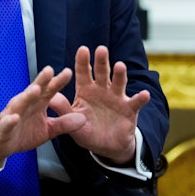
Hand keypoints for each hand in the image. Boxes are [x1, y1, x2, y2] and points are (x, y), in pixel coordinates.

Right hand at [0, 66, 85, 166]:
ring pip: (20, 103)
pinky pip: (6, 123)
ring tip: (35, 90)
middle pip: (34, 91)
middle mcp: (24, 105)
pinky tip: (14, 117)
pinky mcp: (3, 128)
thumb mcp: (48, 130)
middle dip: (41, 81)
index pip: (48, 90)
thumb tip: (83, 119)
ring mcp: (12, 114)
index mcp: (37, 104)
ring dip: (27, 96)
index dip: (58, 82)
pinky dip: (10, 120)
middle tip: (50, 71)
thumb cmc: (23, 132)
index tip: (68, 72)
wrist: (0, 144)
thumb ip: (64, 123)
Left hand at [50, 45, 149, 164]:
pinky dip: (141, 98)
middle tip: (101, 49)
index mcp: (86, 90)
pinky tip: (144, 94)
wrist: (106, 146)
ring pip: (119, 83)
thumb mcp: (73, 120)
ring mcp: (117, 98)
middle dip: (102, 61)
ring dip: (120, 75)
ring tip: (120, 66)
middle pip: (102, 72)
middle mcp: (102, 90)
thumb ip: (63, 109)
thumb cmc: (87, 130)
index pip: (83, 73)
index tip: (83, 49)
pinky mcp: (130, 109)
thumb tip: (49, 98)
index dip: (83, 61)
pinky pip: (136, 103)